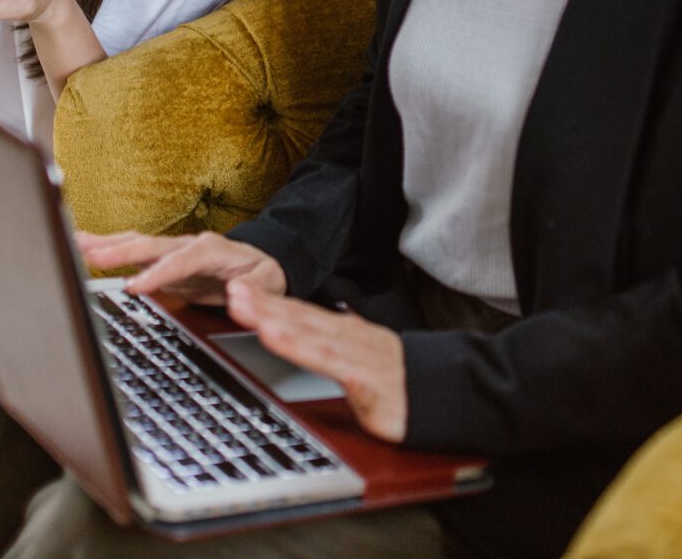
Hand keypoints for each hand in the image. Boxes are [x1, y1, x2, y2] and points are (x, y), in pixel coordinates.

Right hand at [74, 230, 285, 304]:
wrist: (261, 263)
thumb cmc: (262, 273)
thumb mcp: (268, 283)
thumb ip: (253, 289)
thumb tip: (235, 292)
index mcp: (213, 250)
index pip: (183, 260)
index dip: (158, 272)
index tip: (135, 286)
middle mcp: (188, 244)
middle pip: (152, 245)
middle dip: (122, 251)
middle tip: (92, 258)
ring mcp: (173, 249)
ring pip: (136, 243)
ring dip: (106, 244)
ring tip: (74, 243)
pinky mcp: (162, 258)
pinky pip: (132, 250)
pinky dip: (106, 247)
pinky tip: (82, 246)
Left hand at [225, 279, 405, 442]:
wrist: (450, 394)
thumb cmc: (408, 381)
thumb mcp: (370, 358)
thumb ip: (347, 342)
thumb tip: (329, 323)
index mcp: (349, 334)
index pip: (303, 315)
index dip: (272, 302)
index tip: (240, 290)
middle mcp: (351, 338)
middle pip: (300, 317)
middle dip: (264, 303)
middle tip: (232, 286)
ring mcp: (358, 356)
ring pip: (308, 332)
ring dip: (272, 316)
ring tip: (242, 305)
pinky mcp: (365, 379)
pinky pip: (326, 360)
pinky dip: (298, 346)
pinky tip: (274, 336)